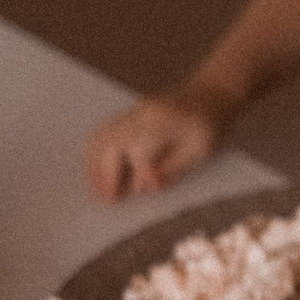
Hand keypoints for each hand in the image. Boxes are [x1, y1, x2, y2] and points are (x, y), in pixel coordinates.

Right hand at [85, 92, 225, 201]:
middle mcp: (141, 114)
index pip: (142, 148)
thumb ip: (172, 168)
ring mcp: (129, 114)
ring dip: (94, 167)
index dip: (140, 171)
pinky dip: (94, 157)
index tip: (138, 192)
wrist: (205, 99)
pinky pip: (100, 135)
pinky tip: (98, 176)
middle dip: (107, 173)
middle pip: (112, 142)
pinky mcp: (123, 118)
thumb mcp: (199, 151)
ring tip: (99, 191)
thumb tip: (145, 187)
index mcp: (163, 121)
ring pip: (99, 138)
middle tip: (108, 200)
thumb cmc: (206, 129)